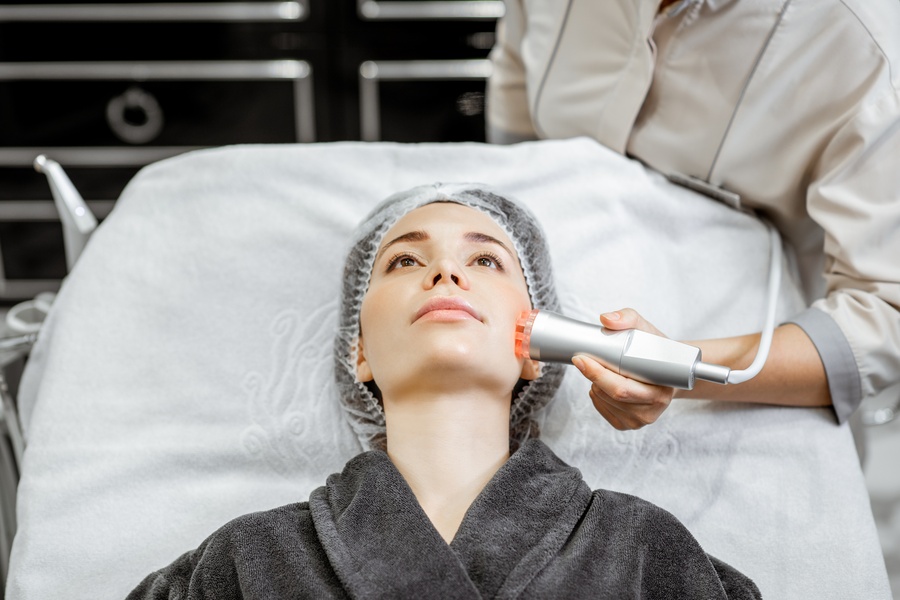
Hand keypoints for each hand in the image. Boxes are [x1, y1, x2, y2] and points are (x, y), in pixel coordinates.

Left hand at [571, 308, 675, 429]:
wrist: (668, 371)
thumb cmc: (657, 351)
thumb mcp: (646, 329)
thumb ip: (628, 318)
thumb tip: (606, 319)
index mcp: (661, 390)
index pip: (622, 388)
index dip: (598, 374)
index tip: (581, 358)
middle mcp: (652, 410)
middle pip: (610, 395)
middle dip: (593, 376)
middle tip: (583, 359)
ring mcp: (639, 420)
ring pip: (603, 401)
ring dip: (594, 383)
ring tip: (603, 369)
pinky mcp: (627, 424)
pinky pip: (602, 409)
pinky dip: (596, 394)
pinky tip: (604, 384)